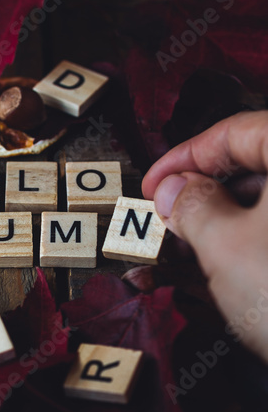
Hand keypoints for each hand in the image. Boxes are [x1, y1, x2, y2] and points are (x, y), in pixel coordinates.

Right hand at [142, 110, 267, 361]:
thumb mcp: (225, 246)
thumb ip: (191, 206)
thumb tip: (176, 190)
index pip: (237, 132)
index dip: (184, 157)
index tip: (154, 183)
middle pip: (260, 168)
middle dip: (207, 197)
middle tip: (169, 222)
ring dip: (228, 228)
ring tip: (190, 259)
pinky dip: (255, 251)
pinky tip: (226, 279)